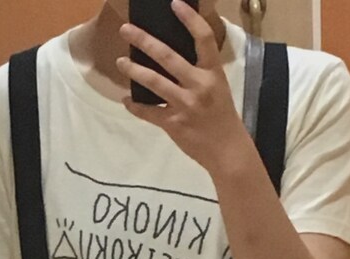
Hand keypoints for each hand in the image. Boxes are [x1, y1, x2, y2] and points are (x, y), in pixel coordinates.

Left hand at [118, 0, 252, 179]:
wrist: (228, 152)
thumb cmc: (223, 118)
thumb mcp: (218, 88)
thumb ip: (199, 72)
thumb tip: (172, 57)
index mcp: (213, 73)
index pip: (203, 38)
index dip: (189, 19)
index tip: (174, 4)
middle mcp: (198, 85)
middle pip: (167, 57)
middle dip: (144, 41)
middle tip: (126, 30)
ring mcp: (185, 105)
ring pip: (153, 82)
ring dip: (134, 70)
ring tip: (121, 63)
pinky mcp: (174, 124)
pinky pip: (148, 113)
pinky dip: (135, 106)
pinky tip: (127, 101)